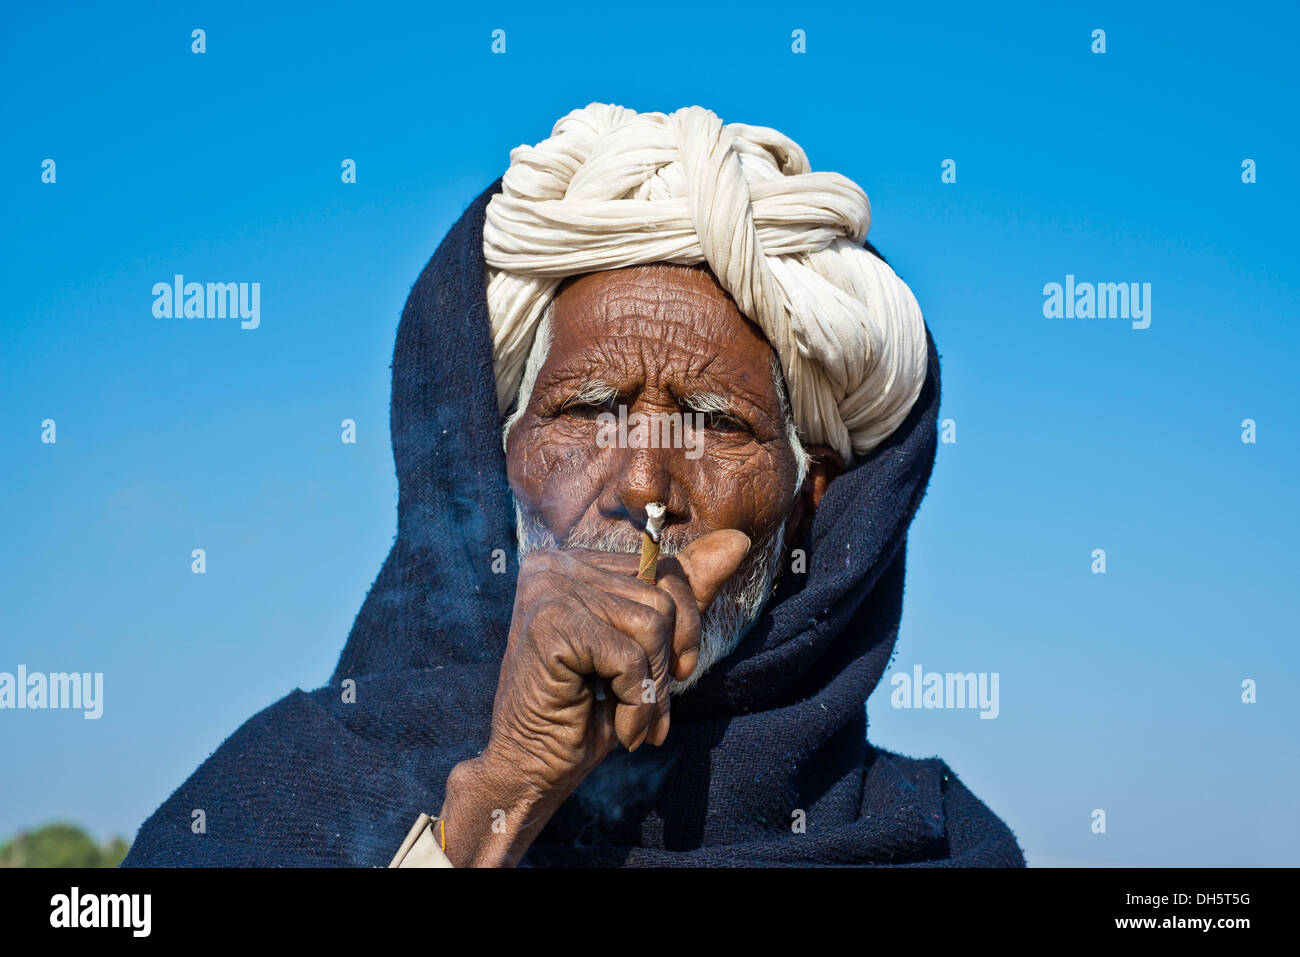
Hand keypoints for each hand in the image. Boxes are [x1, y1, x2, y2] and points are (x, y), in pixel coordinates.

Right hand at [439, 528, 749, 865]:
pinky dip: (638, 703)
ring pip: (651, 625)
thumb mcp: (644, 646)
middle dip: (668, 662)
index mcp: (572, 561)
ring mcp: (549, 590)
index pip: (661, 568)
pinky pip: (630, 657)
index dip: (683, 626)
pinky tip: (622, 731)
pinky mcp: (552, 625)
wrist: (530, 768)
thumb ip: (682, 594)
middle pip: (661, 597)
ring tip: (635, 721)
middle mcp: (555, 564)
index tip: (673, 672)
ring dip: (653, 688)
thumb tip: (739, 540)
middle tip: (653, 710)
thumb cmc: (586, 710)